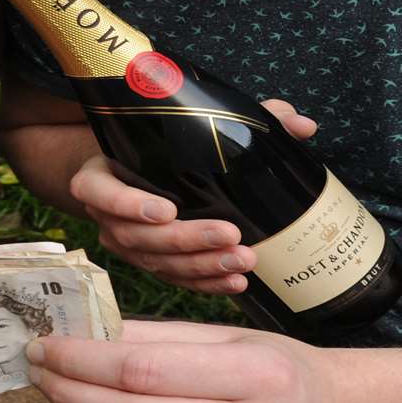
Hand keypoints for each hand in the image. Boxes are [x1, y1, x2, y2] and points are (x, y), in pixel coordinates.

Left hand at [26, 319, 345, 402]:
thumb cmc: (281, 370)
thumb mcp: (234, 338)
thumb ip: (163, 337)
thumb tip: (89, 330)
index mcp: (255, 373)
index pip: (148, 369)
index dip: (86, 358)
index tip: (47, 343)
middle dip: (73, 392)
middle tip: (37, 368)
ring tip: (56, 388)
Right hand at [71, 99, 315, 293]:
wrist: (140, 166)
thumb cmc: (166, 140)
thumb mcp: (192, 121)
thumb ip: (245, 118)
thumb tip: (302, 125)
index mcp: (101, 174)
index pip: (98, 192)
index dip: (128, 204)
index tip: (168, 208)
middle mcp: (107, 215)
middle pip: (138, 237)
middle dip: (188, 240)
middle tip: (230, 235)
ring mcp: (127, 243)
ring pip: (158, 264)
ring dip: (201, 267)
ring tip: (243, 261)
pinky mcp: (149, 263)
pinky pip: (174, 280)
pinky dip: (204, 284)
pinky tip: (235, 282)